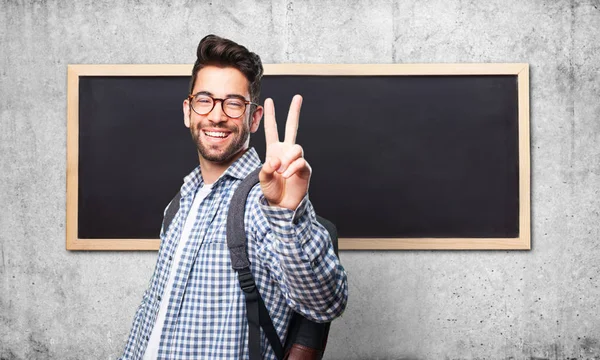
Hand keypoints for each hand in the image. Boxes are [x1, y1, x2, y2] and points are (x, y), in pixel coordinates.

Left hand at [259, 95, 311, 209]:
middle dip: (294, 112)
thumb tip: (277, 160)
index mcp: (274, 150)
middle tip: (297, 97)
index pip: (272, 129)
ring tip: (282, 171)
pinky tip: (287, 175)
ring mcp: (296, 159)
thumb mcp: (263, 178)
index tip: (268, 101)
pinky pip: (300, 162)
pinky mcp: (305, 168)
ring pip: (297, 148)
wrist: (282, 204)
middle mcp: (286, 151)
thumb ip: (267, 168)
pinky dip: (292, 168)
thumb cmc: (271, 190)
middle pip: (292, 127)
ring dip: (288, 159)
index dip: (270, 116)